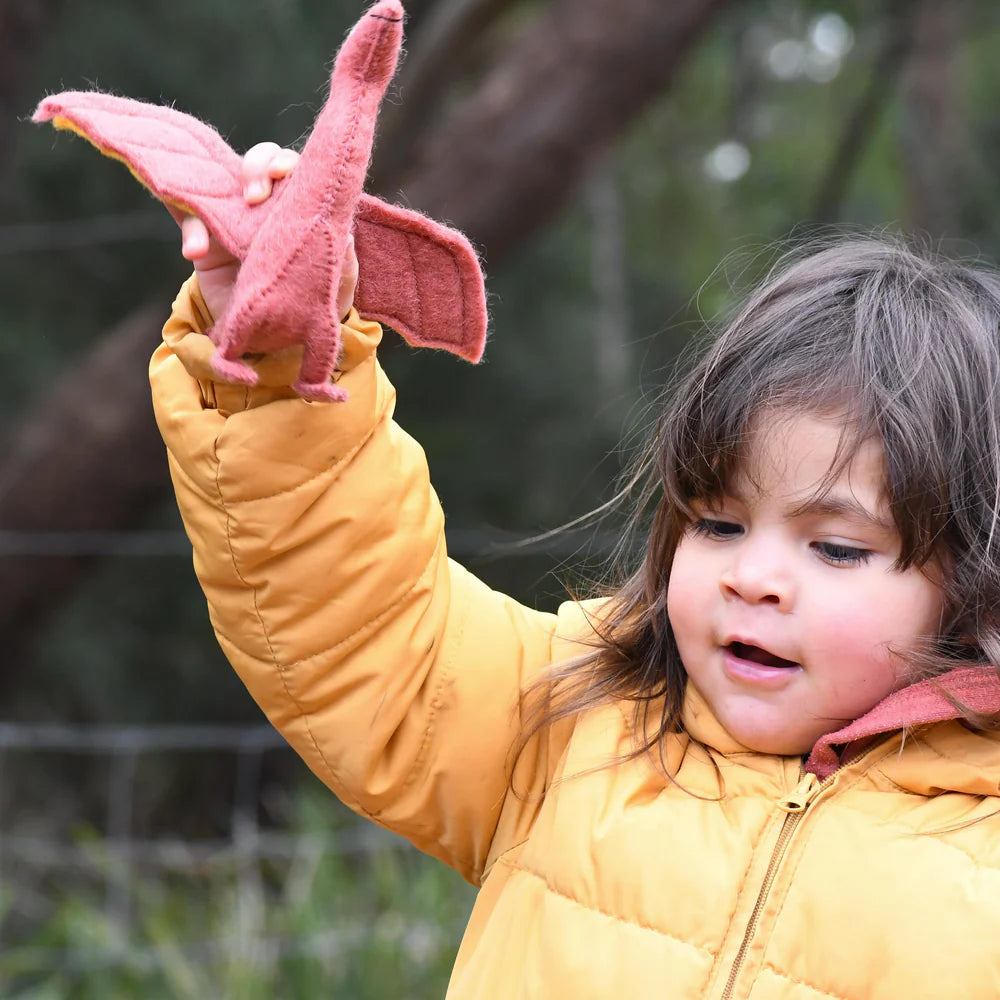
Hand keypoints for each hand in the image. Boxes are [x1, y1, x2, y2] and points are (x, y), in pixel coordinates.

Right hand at [170, 142, 358, 322]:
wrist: (278, 337)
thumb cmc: (312, 299)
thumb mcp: (337, 279)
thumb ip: (343, 253)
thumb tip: (345, 230)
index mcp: (300, 206)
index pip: (294, 168)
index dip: (285, 162)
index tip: (282, 175)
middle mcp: (268, 204)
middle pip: (259, 162)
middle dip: (256, 166)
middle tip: (255, 196)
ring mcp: (234, 216)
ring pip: (219, 180)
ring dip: (214, 190)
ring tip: (220, 227)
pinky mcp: (205, 237)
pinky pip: (187, 218)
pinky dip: (188, 228)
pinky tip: (194, 251)